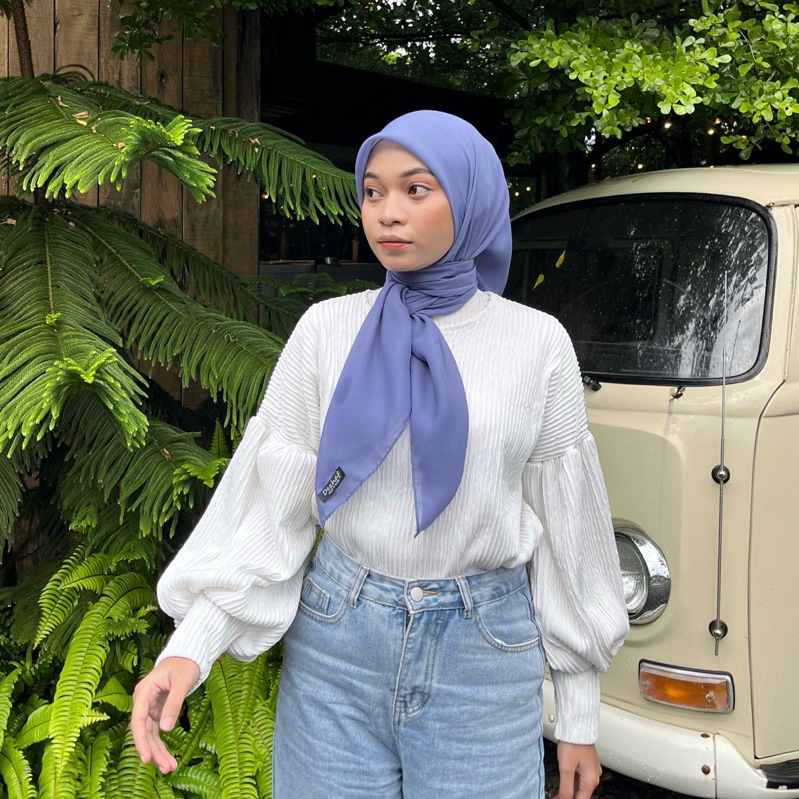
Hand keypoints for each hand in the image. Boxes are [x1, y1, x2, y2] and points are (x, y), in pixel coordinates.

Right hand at [130, 656, 199, 773]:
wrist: (187, 657)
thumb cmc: (184, 665)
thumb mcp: (182, 682)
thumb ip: (174, 704)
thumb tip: (166, 729)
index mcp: (144, 692)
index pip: (138, 721)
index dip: (140, 741)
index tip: (146, 758)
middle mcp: (142, 701)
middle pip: (144, 731)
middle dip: (153, 751)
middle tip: (166, 768)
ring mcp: (148, 708)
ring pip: (150, 735)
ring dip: (158, 752)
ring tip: (170, 768)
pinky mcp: (156, 711)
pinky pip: (156, 731)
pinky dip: (161, 744)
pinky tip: (168, 758)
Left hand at [556, 741, 600, 798]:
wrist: (577, 725)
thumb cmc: (573, 742)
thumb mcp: (566, 767)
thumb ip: (565, 788)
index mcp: (591, 780)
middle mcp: (594, 776)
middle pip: (581, 794)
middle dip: (568, 797)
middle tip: (556, 796)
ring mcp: (591, 769)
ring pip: (580, 786)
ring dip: (569, 790)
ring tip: (557, 792)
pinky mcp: (586, 763)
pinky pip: (580, 777)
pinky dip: (571, 782)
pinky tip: (563, 781)